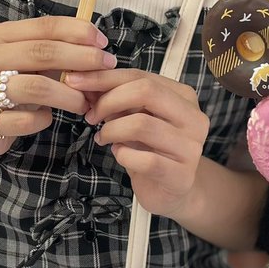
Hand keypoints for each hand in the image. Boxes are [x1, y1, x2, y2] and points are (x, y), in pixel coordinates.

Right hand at [0, 16, 116, 155]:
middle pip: (41, 52)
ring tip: (85, 102)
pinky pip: (24, 120)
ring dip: (69, 94)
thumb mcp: (25, 63)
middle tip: (105, 68)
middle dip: (81, 58)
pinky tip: (48, 118)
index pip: (43, 26)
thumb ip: (54, 53)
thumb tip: (98, 50)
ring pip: (35, 87)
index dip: (77, 32)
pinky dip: (44, 119)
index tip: (103, 44)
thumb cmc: (7, 86)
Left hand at [66, 68, 209, 216]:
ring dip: (112, 130)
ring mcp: (191, 147)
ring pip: (142, 125)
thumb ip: (117, 99)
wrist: (171, 191)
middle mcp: (194, 118)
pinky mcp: (182, 175)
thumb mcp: (135, 118)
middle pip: (146, 92)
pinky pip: (146, 160)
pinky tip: (119, 154)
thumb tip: (84, 81)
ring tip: (103, 137)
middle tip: (91, 115)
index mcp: (184, 97)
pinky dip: (123, 155)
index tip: (75, 81)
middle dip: (109, 101)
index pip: (141, 76)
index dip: (105, 78)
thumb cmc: (150, 149)